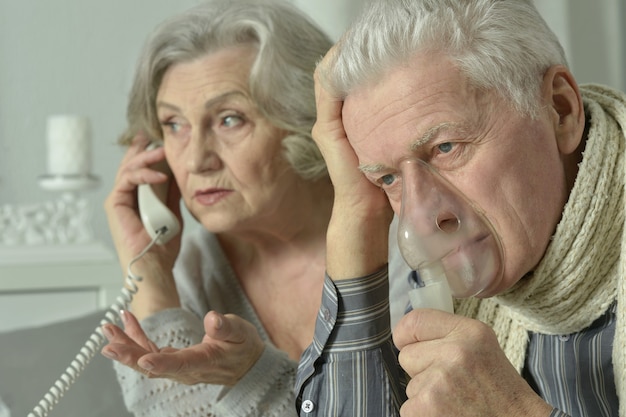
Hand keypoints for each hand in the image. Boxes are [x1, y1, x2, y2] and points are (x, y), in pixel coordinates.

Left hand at [101, 310, 265, 385]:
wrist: (246, 364)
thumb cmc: (243, 347)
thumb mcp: (241, 332)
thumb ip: (226, 327)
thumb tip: (213, 318)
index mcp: (203, 362)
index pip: (180, 364)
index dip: (161, 363)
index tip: (144, 359)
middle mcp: (186, 369)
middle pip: (152, 366)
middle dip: (129, 354)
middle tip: (109, 343)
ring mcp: (177, 366)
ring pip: (146, 359)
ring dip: (126, 344)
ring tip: (110, 328)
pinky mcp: (174, 361)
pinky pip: (150, 352)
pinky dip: (137, 338)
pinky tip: (128, 324)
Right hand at [104, 133, 182, 317]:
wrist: (154, 266)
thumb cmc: (162, 246)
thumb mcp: (173, 212)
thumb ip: (171, 194)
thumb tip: (178, 175)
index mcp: (137, 199)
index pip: (140, 170)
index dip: (147, 154)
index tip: (158, 140)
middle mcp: (125, 197)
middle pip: (130, 164)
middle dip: (143, 148)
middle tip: (154, 135)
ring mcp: (118, 200)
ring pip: (128, 168)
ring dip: (146, 157)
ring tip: (162, 152)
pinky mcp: (115, 204)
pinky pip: (127, 180)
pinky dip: (143, 174)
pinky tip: (160, 174)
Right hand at [313, 47, 392, 278]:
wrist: (367, 214)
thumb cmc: (389, 182)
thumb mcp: (401, 144)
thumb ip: (407, 124)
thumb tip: (439, 99)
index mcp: (352, 117)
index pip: (352, 72)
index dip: (366, 50)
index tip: (390, 32)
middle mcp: (335, 116)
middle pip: (340, 67)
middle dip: (359, 44)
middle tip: (381, 25)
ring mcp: (328, 122)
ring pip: (331, 72)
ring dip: (347, 50)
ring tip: (369, 31)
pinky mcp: (327, 130)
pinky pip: (328, 88)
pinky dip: (340, 67)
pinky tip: (357, 53)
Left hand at [393, 309, 552, 416]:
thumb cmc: (500, 394)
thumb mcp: (482, 348)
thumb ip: (449, 336)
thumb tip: (409, 333)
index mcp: (469, 333)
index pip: (414, 321)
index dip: (405, 334)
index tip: (408, 342)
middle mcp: (454, 353)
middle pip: (406, 355)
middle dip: (421, 370)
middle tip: (449, 382)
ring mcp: (438, 382)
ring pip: (409, 385)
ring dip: (426, 395)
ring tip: (455, 401)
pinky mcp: (426, 408)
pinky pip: (408, 408)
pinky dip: (423, 415)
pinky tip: (449, 414)